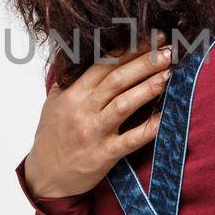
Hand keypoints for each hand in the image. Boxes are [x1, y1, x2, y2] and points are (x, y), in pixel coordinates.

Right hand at [21, 40, 173, 198]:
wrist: (45, 176)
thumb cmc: (51, 137)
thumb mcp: (53, 103)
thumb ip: (68, 80)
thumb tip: (80, 53)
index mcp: (73, 94)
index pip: (104, 64)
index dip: (129, 49)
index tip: (150, 37)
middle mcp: (83, 110)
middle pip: (117, 79)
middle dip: (145, 62)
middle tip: (168, 50)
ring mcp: (94, 133)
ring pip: (125, 104)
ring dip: (149, 87)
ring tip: (169, 73)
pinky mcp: (104, 155)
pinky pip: (132, 139)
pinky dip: (150, 127)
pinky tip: (166, 116)